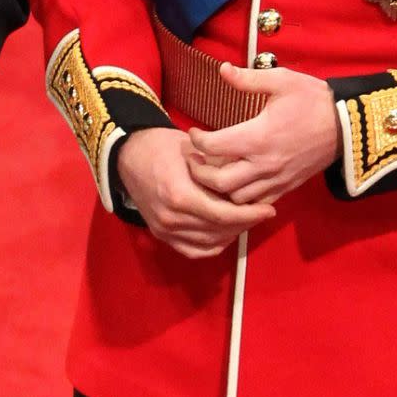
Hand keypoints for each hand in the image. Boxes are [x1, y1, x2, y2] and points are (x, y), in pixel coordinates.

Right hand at [116, 127, 275, 258]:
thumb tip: (249, 180)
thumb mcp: (193, 149)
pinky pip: (194, 250)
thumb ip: (219, 169)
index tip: (269, 209)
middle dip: (245, 223)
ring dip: (232, 234)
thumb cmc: (161, 146)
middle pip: (220, 231)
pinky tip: (226, 233)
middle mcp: (172, 218)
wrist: (128, 154)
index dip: (250, 215)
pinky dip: (213, 245)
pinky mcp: (161, 234)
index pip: (224, 215)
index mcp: (180, 195)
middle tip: (262, 213)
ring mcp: (164, 229)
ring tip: (246, 220)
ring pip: (210, 243)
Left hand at [187, 63, 340, 205]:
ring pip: (236, 198)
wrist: (348, 126)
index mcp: (258, 136)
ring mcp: (276, 179)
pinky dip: (242, 198)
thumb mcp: (281, 80)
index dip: (196, 140)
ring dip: (220, 188)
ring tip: (213, 171)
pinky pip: (257, 203)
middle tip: (194, 158)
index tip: (193, 133)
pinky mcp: (287, 187)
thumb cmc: (313, 100)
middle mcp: (264, 163)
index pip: (213, 146)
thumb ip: (248, 78)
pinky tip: (236, 183)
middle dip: (200, 171)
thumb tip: (222, 68)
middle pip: (219, 182)